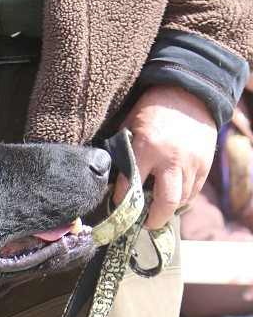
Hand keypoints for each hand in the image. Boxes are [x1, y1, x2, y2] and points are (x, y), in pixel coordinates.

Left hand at [113, 85, 217, 229]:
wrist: (189, 93)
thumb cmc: (153, 110)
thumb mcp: (130, 126)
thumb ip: (122, 153)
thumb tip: (111, 181)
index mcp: (148, 147)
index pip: (132, 187)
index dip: (123, 202)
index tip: (119, 208)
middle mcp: (171, 158)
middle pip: (166, 203)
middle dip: (153, 220)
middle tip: (144, 223)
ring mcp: (191, 162)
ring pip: (181, 200)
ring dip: (167, 209)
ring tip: (156, 208)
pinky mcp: (205, 163)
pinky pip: (193, 192)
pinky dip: (182, 198)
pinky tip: (172, 194)